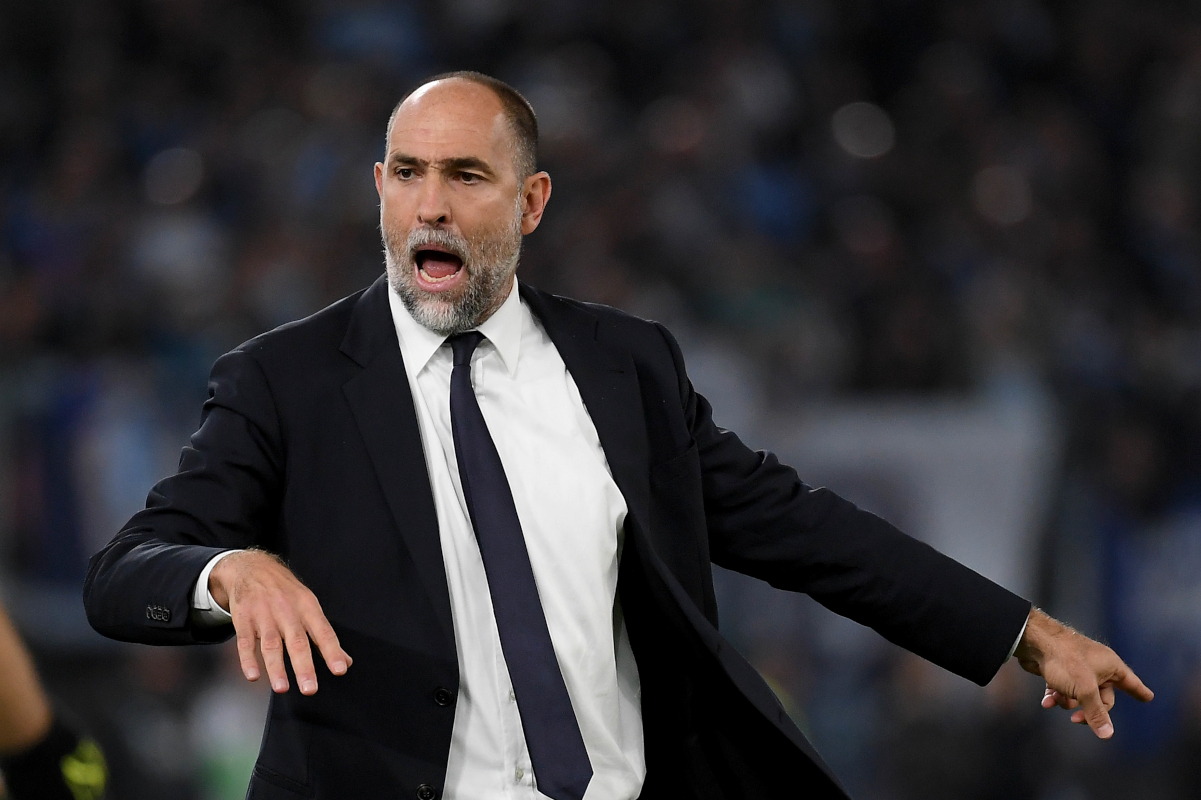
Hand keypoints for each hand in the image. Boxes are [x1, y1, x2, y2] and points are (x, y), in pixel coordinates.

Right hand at [209, 550, 351, 695]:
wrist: (253, 568)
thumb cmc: (285, 591)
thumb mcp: (309, 606)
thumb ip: (325, 636)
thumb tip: (345, 661)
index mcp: (307, 607)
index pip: (323, 632)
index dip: (332, 651)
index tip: (340, 669)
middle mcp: (287, 611)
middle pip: (297, 641)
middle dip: (304, 666)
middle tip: (310, 689)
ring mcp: (264, 615)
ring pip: (271, 644)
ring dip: (276, 668)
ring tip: (282, 688)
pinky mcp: (243, 619)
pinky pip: (245, 641)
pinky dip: (248, 659)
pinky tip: (253, 676)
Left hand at [1014, 607, 1152, 737]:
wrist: (1033, 640)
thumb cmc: (1065, 660)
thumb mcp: (1084, 690)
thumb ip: (1096, 713)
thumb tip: (1107, 735)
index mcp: (1110, 665)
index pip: (1131, 682)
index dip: (1139, 691)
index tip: (1149, 697)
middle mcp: (1096, 666)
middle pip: (1102, 697)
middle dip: (1089, 710)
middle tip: (1076, 720)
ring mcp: (1077, 668)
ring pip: (1079, 695)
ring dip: (1068, 702)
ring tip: (1057, 699)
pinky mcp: (1058, 670)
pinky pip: (1062, 689)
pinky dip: (1055, 696)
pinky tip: (1046, 702)